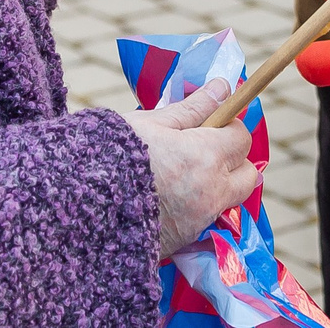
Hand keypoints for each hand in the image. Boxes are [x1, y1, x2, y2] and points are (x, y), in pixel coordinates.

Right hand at [121, 79, 258, 259]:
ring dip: (218, 186)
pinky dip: (197, 208)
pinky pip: (206, 221)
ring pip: (229, 200)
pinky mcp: (184, 242)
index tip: (209, 123)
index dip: (228, 126)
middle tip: (203, 149)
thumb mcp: (152, 123)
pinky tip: (168, 198)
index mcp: (206, 156)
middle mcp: (211, 192)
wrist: (81, 209)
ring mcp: (199, 221)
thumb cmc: (113, 156)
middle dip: (234, 160)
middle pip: (248, 175)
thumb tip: (224, 87)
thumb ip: (193, 108)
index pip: (242, 138)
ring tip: (182, 175)